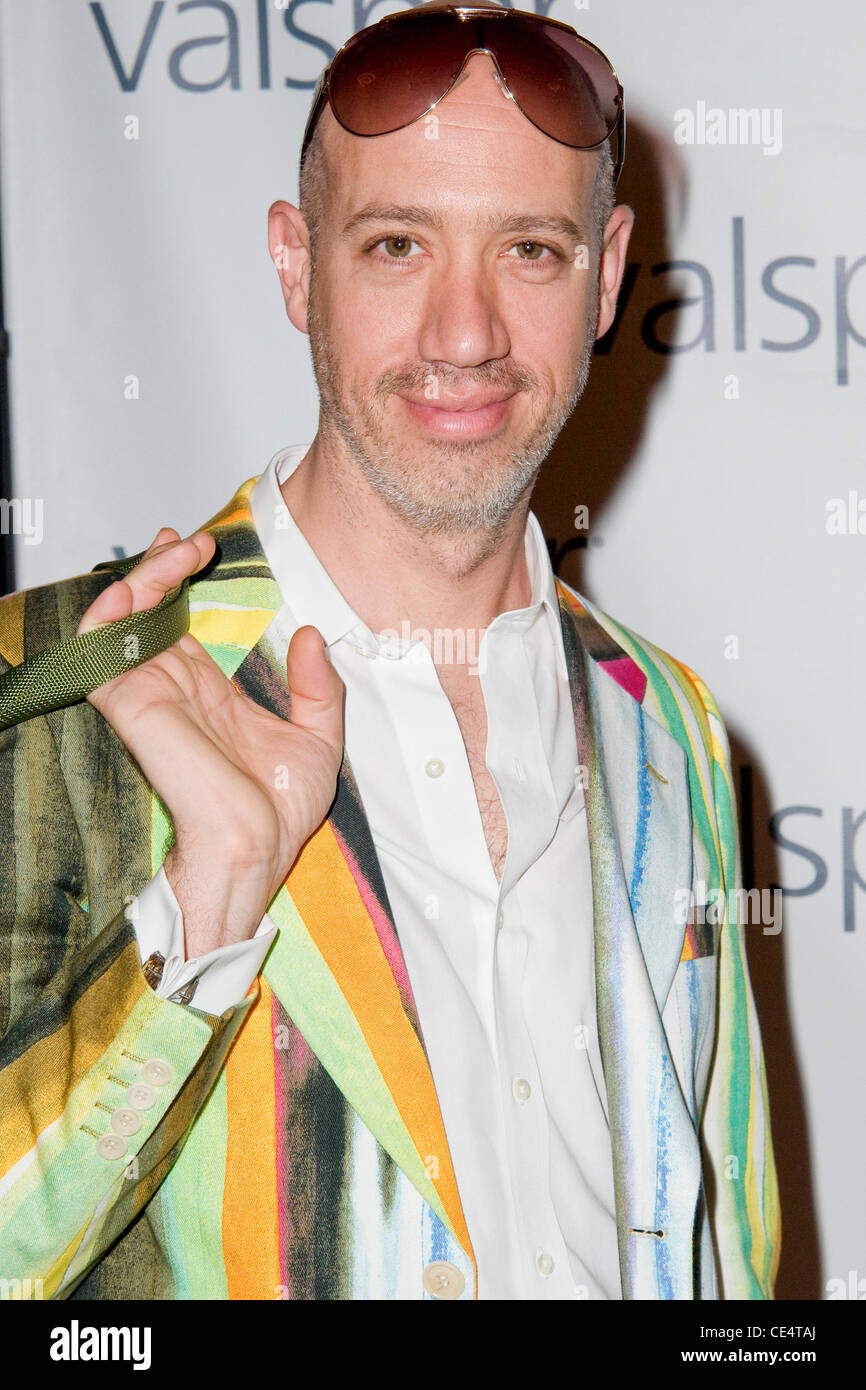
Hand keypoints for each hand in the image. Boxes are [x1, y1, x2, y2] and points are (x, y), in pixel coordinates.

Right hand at [77, 527, 344, 954]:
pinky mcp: (132, 706)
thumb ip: (318, 686)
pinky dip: (105, 615)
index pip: (182, 622)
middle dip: (162, 566)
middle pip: (150, 610)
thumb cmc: (279, 812)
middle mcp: (174, 687)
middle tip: (190, 542)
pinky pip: (99, 652)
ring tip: (172, 553)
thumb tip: (314, 635)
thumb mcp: (319, 737)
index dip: (182, 580)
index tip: (201, 547)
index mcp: (209, 692)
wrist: (257, 848)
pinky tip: (133, 589)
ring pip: (122, 620)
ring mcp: (149, 694)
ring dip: (140, 578)